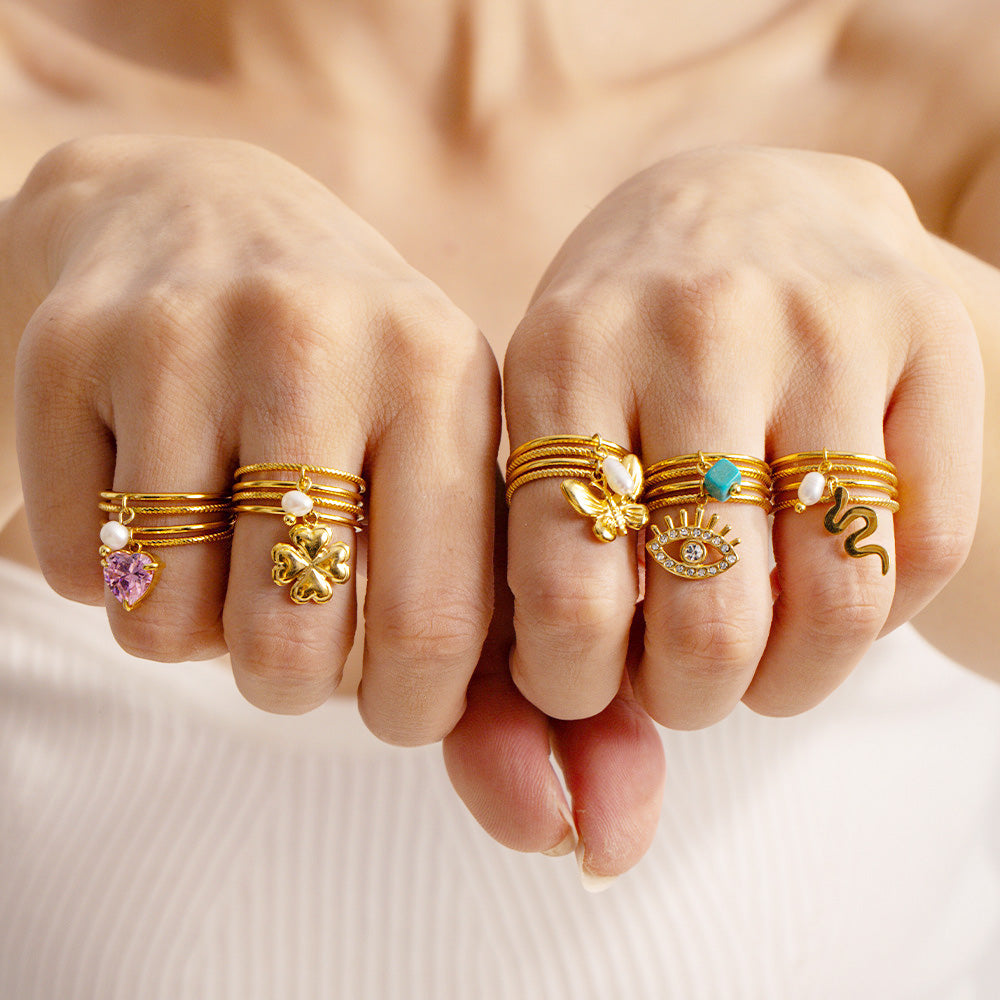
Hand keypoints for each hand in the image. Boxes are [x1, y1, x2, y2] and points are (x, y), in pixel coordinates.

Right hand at [7, 135, 499, 742]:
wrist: (201, 209)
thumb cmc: (346, 356)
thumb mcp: (439, 420)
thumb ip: (473, 557)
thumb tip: (497, 715)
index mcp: (439, 373)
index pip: (437, 618)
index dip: (416, 709)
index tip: (400, 712)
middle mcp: (315, 343)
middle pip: (291, 642)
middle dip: (292, 686)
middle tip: (295, 653)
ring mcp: (182, 338)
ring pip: (169, 620)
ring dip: (197, 629)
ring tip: (224, 562)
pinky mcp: (67, 348)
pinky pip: (80, 569)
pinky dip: (116, 576)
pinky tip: (149, 502)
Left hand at [448, 145, 982, 879]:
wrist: (744, 207)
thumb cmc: (621, 350)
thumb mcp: (545, 427)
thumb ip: (535, 581)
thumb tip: (568, 801)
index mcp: (564, 351)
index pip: (566, 591)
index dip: (573, 687)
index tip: (578, 691)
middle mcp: (691, 323)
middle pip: (704, 615)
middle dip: (685, 697)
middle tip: (676, 689)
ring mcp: (823, 321)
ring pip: (831, 600)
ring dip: (788, 681)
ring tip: (753, 673)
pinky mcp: (932, 332)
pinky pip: (925, 549)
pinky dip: (877, 618)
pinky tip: (826, 604)